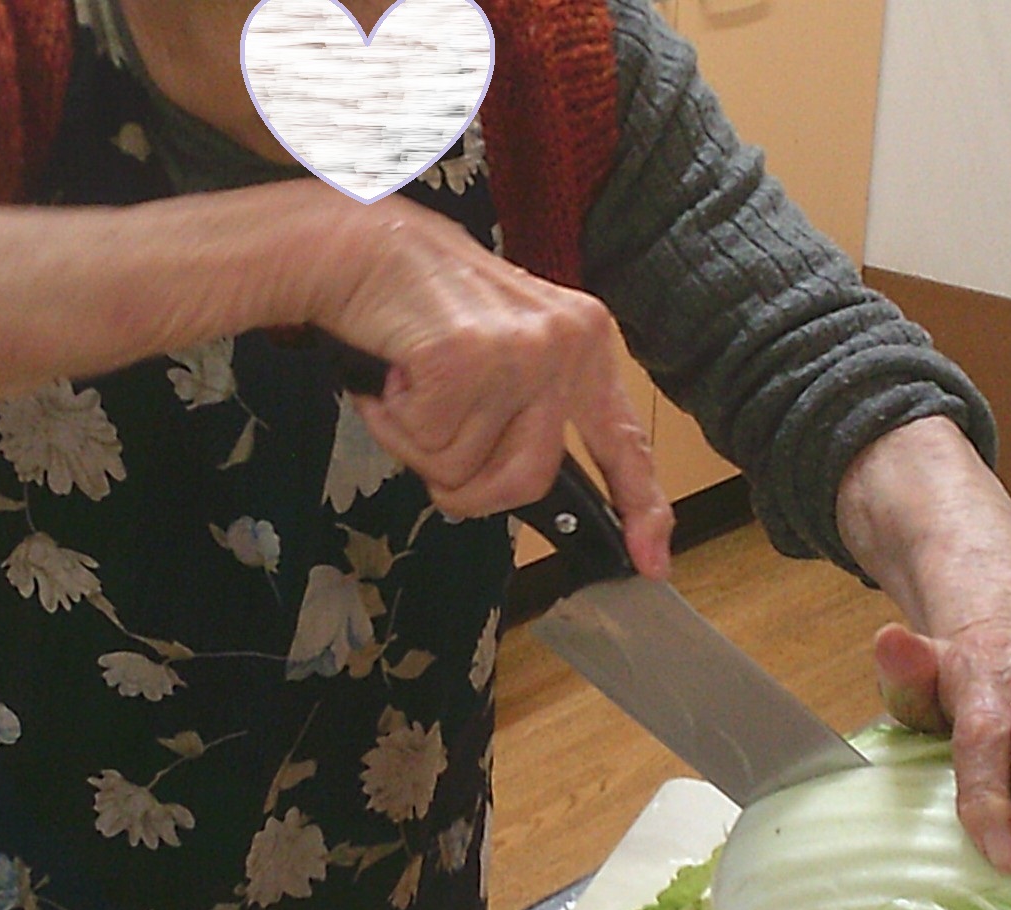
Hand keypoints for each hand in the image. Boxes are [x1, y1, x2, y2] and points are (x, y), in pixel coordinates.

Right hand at [321, 197, 672, 577]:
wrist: (358, 246)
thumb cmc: (420, 308)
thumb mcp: (502, 352)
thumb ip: (529, 412)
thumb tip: (524, 485)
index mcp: (583, 341)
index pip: (622, 440)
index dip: (640, 506)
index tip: (651, 561)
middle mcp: (564, 343)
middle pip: (528, 480)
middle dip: (468, 486)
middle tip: (429, 441)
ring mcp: (519, 351)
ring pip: (469, 470)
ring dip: (421, 448)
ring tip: (409, 389)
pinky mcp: (466, 359)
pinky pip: (427, 444)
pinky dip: (394, 425)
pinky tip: (392, 376)